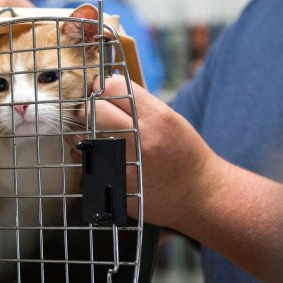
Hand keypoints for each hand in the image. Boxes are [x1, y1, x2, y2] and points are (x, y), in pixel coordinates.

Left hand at [82, 74, 228, 230]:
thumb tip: (104, 86)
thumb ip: (138, 103)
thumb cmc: (183, 153)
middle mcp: (139, 139)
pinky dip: (87, 155)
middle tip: (95, 113)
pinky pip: (86, 162)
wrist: (200, 195)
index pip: (113, 87)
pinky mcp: (114, 184)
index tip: (102, 92)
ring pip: (82, 136)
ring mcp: (125, 163)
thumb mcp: (168, 118)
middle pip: (92, 110)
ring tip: (96, 134)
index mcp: (156, 118)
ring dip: (84, 132)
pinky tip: (100, 155)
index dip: (102, 86)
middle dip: (89, 108)